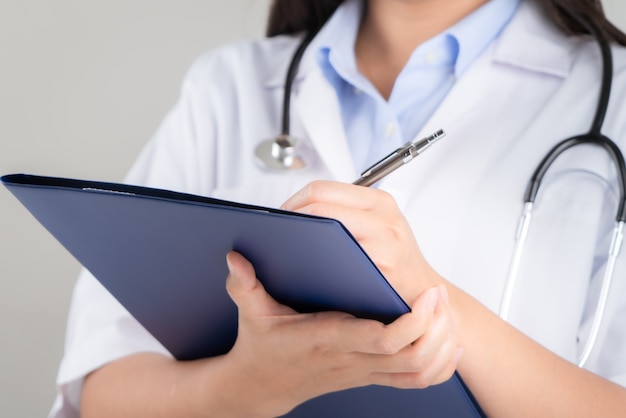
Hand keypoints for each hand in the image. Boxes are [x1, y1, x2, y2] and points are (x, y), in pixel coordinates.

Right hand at [221, 251, 460, 416]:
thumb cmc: (262, 349)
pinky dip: (437, 366)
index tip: (426, 294)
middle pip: (412, 355)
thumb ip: (243, 285)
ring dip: (440, 344)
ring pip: (419, 371)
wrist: (262, 385)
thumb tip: (235, 259)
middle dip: (436, 326)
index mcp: (329, 339)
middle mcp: (352, 358)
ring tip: (444, 312)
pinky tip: (445, 344)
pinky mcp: (368, 375)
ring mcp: (363, 370)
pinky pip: (414, 380)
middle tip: (439, 294)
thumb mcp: (251, 314)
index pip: (383, 340)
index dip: (413, 322)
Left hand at [281, 180, 438, 303]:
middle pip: (319, 207)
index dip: (292, 203)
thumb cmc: (394, 261)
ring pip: (326, 231)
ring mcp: (386, 243)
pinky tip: (304, 271)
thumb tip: (294, 212)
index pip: (321, 190)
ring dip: (298, 240)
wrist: (423, 293)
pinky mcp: (384, 269)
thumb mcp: (380, 225)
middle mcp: (385, 218)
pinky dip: (315, 263)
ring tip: (286, 249)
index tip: (279, 219)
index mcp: (379, 201)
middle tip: (275, 236)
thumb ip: (347, 213)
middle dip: (290, 220)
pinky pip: (336, 261)